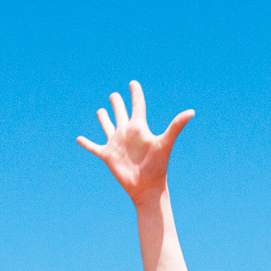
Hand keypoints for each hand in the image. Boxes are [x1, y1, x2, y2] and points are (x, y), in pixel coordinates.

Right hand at [76, 81, 192, 202]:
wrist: (147, 187)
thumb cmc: (158, 166)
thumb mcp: (165, 142)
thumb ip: (176, 126)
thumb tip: (192, 111)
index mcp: (139, 127)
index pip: (137, 105)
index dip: (135, 93)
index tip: (133, 83)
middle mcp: (127, 133)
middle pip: (120, 113)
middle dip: (117, 103)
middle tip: (115, 95)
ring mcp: (116, 144)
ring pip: (108, 126)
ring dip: (103, 118)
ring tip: (100, 110)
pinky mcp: (107, 155)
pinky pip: (94, 147)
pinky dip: (86, 143)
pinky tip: (79, 139)